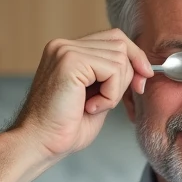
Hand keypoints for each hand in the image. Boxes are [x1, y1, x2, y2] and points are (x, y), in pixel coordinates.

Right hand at [9, 28, 152, 159]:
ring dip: (115, 89)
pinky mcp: (70, 61)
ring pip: (119, 57)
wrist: (39, 143)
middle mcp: (64, 45)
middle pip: (119, 42)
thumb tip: (140, 68)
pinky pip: (112, 70)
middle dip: (130, 73)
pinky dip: (110, 94)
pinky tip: (91, 107)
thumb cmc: (64, 128)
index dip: (134, 57)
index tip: (142, 81)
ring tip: (94, 107)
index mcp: (68, 51)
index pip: (113, 38)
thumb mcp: (97, 97)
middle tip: (117, 101)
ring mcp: (65, 51)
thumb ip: (113, 79)